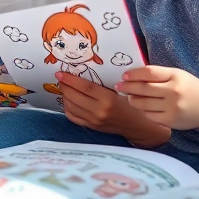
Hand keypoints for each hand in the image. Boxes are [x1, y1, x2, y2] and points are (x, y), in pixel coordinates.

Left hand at [56, 72, 170, 147]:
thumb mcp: (122, 89)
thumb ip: (104, 83)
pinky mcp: (92, 127)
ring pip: (71, 107)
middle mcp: (99, 111)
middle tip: (61, 78)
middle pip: (74, 97)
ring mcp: (94, 121)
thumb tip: (84, 71)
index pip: (84, 88)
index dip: (70, 80)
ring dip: (65, 96)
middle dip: (64, 86)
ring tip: (65, 87)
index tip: (61, 73)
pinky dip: (67, 108)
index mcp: (108, 99)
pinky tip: (69, 100)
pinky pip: (73, 117)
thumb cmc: (132, 103)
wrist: (138, 125)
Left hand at [114, 65, 198, 130]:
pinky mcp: (170, 120)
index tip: (124, 75)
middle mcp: (173, 92)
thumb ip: (158, 74)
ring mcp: (171, 108)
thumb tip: (133, 75)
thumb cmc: (190, 88)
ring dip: (133, 100)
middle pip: (143, 89)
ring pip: (143, 104)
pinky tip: (141, 107)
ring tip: (129, 97)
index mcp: (175, 76)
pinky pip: (149, 115)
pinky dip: (142, 111)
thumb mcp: (178, 75)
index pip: (149, 73)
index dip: (134, 74)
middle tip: (119, 86)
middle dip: (128, 87)